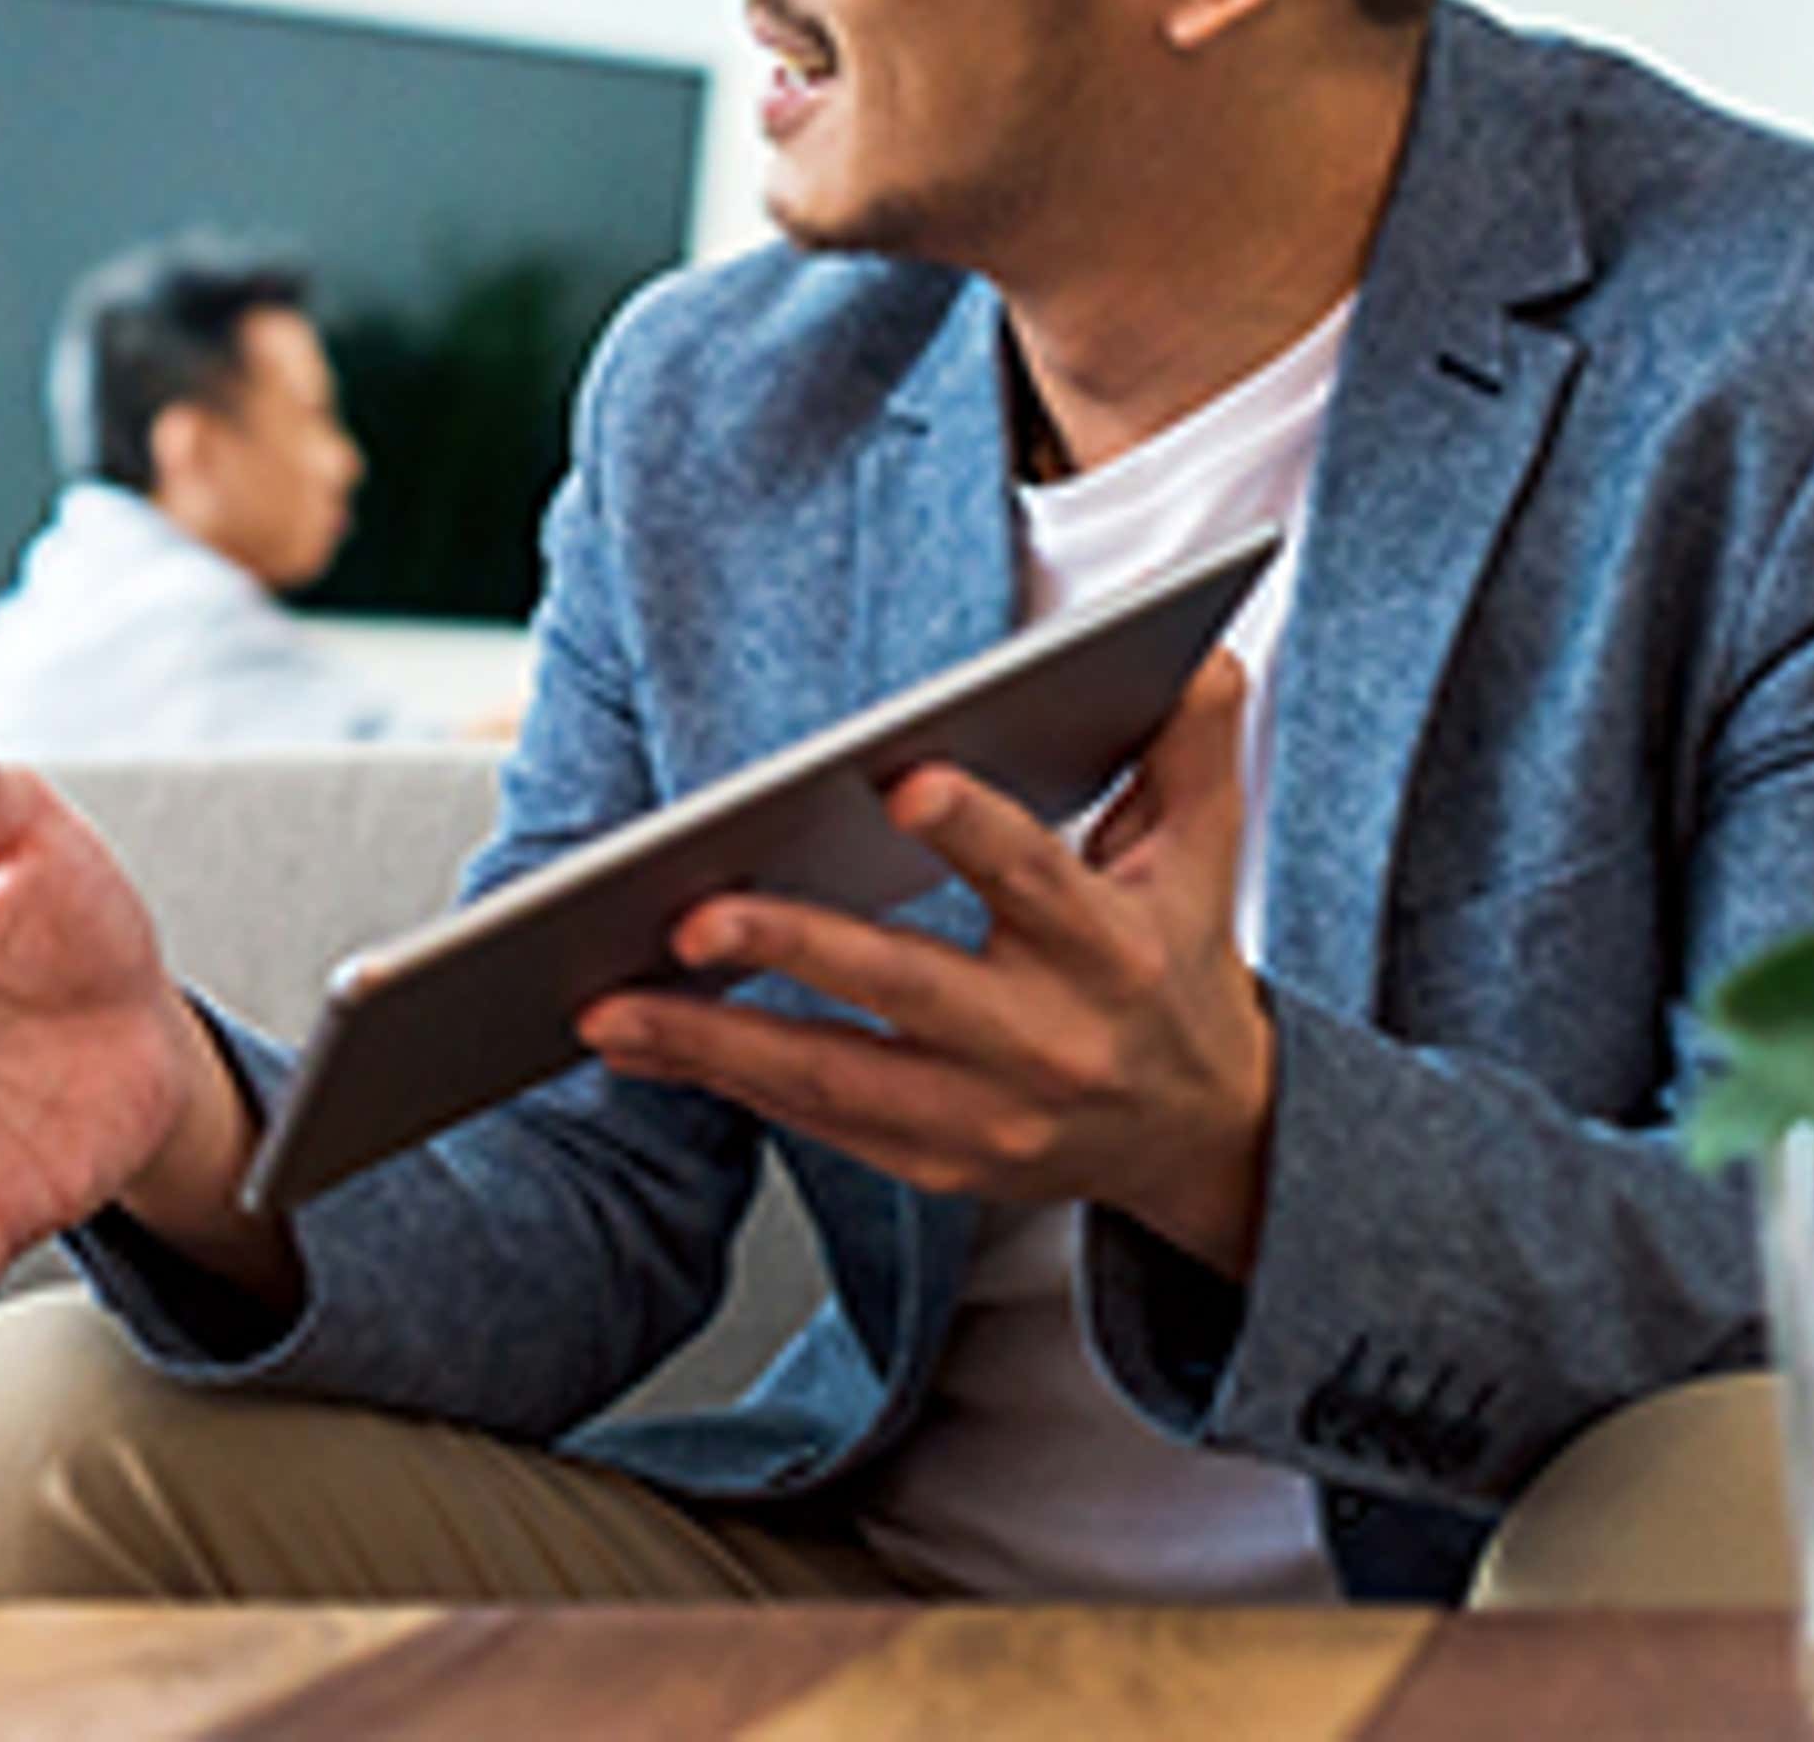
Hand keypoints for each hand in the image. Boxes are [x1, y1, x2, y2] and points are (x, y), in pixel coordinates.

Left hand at [581, 652, 1280, 1276]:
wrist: (1206, 1134)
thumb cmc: (1174, 962)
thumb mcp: (1201, 856)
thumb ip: (1190, 750)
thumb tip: (1195, 649)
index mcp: (1112, 950)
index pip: (1039, 877)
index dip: (975, 832)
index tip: (902, 778)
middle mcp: (1049, 1042)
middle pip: (907, 989)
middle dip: (794, 950)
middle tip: (690, 915)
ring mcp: (990, 1118)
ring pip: (833, 1077)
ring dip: (711, 1042)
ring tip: (607, 1006)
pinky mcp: (937, 1163)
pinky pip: (815, 1119)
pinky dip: (721, 1083)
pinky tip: (637, 1043)